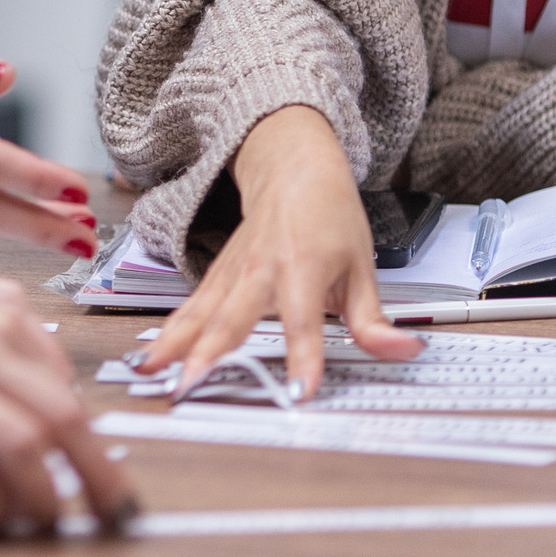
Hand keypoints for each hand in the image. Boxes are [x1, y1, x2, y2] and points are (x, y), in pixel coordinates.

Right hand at [131, 105, 418, 396]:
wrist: (292, 165)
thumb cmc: (329, 214)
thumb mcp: (363, 266)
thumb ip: (373, 320)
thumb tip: (404, 351)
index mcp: (304, 266)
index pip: (304, 320)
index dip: (303, 356)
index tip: (300, 391)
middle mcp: (262, 268)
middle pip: (234, 315)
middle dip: (211, 352)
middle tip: (192, 385)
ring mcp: (232, 271)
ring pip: (201, 312)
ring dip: (176, 344)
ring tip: (154, 374)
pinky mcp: (216, 275)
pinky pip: (190, 308)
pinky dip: (168, 333)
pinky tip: (150, 358)